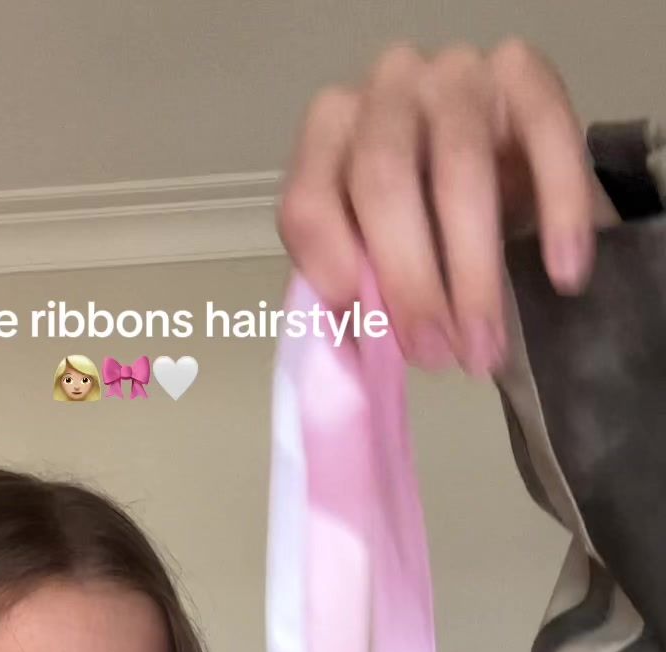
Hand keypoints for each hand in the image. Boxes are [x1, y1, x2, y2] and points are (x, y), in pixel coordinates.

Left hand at [277, 39, 619, 375]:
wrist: (510, 178)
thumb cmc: (429, 226)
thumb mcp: (383, 257)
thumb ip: (361, 289)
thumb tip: (363, 347)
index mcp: (332, 134)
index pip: (309, 197)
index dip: (332, 269)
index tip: (367, 334)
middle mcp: (386, 88)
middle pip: (383, 180)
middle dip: (410, 283)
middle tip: (435, 357)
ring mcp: (456, 72)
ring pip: (459, 167)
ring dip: (474, 273)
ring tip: (485, 349)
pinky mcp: (525, 74)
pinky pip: (546, 136)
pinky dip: (558, 214)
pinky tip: (564, 275)